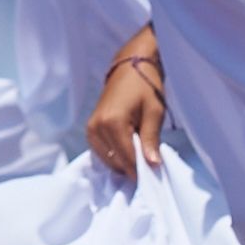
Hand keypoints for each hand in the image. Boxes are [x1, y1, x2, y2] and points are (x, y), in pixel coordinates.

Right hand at [85, 39, 166, 179]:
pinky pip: (101, 152)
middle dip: (133, 167)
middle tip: (150, 165)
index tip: (154, 177)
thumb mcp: (154, 113)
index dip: (141, 170)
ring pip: (108, 160)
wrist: (130, 67)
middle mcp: (97, 127)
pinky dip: (115, 156)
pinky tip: (129, 152)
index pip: (127, 158)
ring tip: (141, 155)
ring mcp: (90, 128)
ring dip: (124, 162)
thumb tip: (152, 165)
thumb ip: (151, 140)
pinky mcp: (90, 129)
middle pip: (116, 161)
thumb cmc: (146, 86)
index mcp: (112, 122)